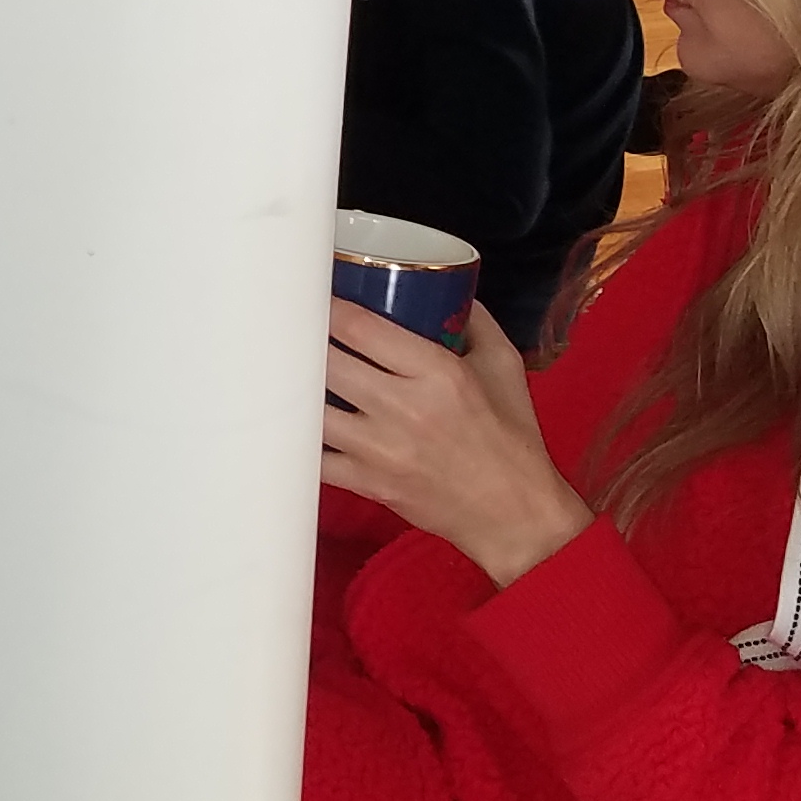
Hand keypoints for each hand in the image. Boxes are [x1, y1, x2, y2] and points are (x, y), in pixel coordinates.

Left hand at [318, 300, 591, 588]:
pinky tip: (296, 419)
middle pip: (326, 362)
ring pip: (312, 408)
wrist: (513, 513)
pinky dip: (300, 437)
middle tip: (293, 325)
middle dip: (305, 338)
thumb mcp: (504, 365)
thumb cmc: (511, 438)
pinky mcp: (367, 483)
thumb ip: (475, 321)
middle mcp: (403, 409)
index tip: (314, 291)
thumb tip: (447, 287)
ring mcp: (380, 450)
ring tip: (288, 367)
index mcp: (438, 374)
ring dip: (298, 386)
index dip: (327, 304)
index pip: (360, 327)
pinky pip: (314, 457)